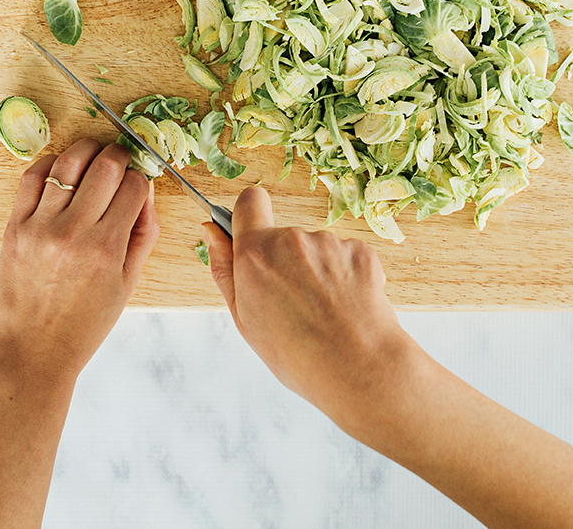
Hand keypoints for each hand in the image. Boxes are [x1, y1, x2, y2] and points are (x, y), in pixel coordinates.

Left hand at [0, 139, 159, 383]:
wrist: (33, 352)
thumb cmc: (85, 323)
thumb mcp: (128, 283)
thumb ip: (143, 233)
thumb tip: (147, 190)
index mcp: (107, 248)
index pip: (135, 187)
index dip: (143, 178)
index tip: (140, 182)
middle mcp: (74, 232)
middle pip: (106, 165)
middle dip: (121, 155)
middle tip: (122, 160)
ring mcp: (40, 226)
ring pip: (69, 161)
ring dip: (88, 150)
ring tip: (95, 155)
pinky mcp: (15, 226)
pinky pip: (33, 176)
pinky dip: (52, 162)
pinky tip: (64, 169)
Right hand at [202, 186, 410, 437]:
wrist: (358, 370)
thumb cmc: (297, 354)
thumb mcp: (243, 318)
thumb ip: (224, 268)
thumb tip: (210, 230)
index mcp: (256, 253)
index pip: (249, 202)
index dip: (249, 215)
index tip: (252, 235)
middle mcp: (292, 240)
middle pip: (283, 236)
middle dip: (285, 261)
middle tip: (294, 303)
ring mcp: (330, 244)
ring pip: (316, 249)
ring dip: (317, 272)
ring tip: (324, 312)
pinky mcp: (361, 252)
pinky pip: (346, 256)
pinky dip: (346, 277)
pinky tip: (347, 307)